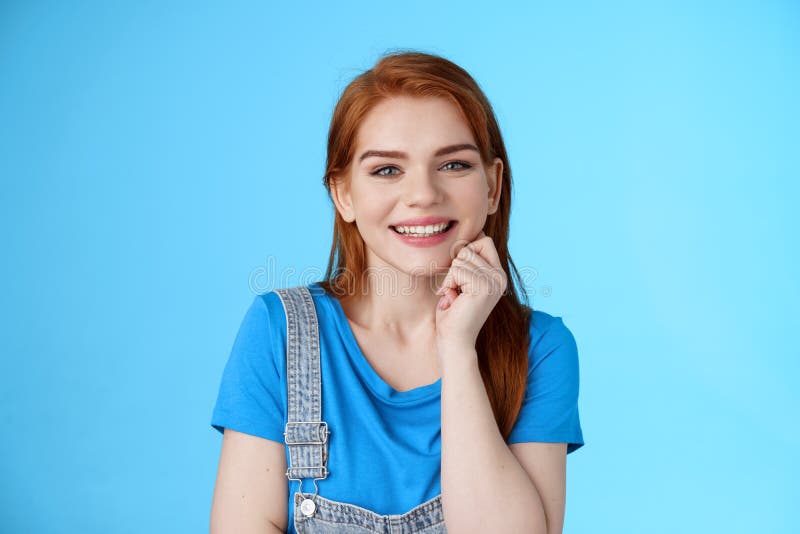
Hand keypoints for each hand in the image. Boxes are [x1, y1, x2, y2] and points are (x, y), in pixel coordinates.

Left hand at [434, 231, 506, 351]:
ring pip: (461, 257)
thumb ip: (469, 260)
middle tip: (456, 289)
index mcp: (498, 274)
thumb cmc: (452, 312)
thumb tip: (478, 231)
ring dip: (450, 277)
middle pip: (470, 247)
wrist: (454, 341)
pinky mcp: (484, 286)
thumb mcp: (462, 280)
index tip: (460, 278)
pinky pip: (457, 269)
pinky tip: (452, 300)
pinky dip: (449, 284)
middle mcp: (500, 276)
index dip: (465, 253)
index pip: (483, 240)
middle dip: (455, 266)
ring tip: (455, 296)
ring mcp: (494, 281)